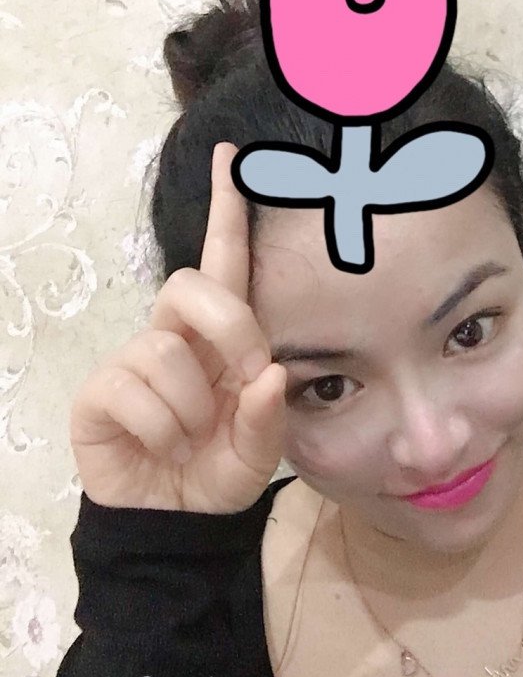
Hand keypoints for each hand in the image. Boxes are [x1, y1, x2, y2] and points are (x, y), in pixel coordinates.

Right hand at [69, 142, 286, 513]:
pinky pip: (132, 387)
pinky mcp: (101, 389)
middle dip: (229, 326)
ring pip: (164, 349)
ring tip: (190, 437)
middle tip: (242, 372)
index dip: (227, 213)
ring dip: (191, 407)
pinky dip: (161, 428)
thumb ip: (268, 415)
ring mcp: (134, 359)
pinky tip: (160, 445)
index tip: (230, 158)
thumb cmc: (217, 471)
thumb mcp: (258, 451)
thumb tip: (268, 372)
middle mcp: (177, 338)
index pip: (223, 264)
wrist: (174, 518)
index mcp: (221, 341)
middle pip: (190, 284)